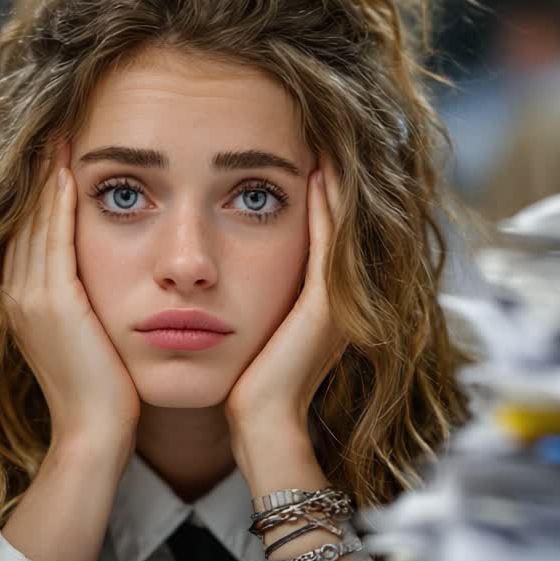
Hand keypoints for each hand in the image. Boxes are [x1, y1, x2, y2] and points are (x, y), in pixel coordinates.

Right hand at [2, 144, 139, 444]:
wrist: (95, 433)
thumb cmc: (106, 391)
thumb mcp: (91, 337)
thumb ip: (89, 303)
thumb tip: (110, 278)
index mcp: (26, 301)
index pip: (30, 231)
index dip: (40, 191)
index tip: (57, 155)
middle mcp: (18, 295)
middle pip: (24, 218)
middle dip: (39, 173)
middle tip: (54, 131)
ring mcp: (29, 298)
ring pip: (34, 222)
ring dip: (46, 177)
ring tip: (60, 138)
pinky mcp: (50, 303)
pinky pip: (51, 239)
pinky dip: (57, 203)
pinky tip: (69, 173)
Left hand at [225, 155, 346, 437]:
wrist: (260, 425)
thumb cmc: (244, 385)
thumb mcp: (252, 331)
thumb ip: (249, 298)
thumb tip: (219, 271)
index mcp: (323, 303)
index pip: (325, 235)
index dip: (318, 197)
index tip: (301, 157)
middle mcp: (338, 298)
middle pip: (339, 225)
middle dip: (330, 181)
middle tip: (316, 135)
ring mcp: (337, 301)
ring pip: (340, 227)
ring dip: (330, 184)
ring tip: (319, 144)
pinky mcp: (326, 306)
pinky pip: (328, 242)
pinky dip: (325, 207)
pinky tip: (312, 174)